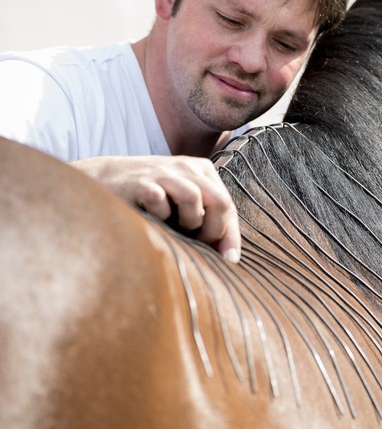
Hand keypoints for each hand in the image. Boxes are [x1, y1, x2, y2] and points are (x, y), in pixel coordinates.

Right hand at [72, 155, 240, 261]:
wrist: (104, 179)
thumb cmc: (150, 198)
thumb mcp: (183, 205)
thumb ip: (206, 222)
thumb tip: (230, 257)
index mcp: (202, 171)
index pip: (227, 205)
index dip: (231, 235)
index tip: (230, 260)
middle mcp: (187, 167)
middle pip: (219, 202)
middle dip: (214, 231)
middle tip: (200, 246)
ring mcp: (163, 172)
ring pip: (193, 198)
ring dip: (188, 221)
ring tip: (174, 228)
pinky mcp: (140, 182)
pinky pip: (160, 201)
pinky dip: (160, 215)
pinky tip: (152, 218)